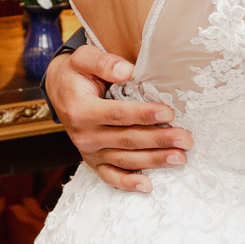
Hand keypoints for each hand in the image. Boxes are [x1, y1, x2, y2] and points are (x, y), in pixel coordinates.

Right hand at [44, 45, 188, 193]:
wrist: (59, 90)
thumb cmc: (76, 73)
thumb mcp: (83, 58)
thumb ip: (103, 62)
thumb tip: (127, 71)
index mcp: (81, 110)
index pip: (117, 114)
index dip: (143, 115)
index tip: (168, 113)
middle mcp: (84, 135)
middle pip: (127, 140)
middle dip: (159, 140)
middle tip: (185, 139)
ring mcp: (88, 151)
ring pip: (125, 159)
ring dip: (154, 160)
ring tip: (180, 157)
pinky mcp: (93, 161)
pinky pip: (110, 176)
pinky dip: (128, 183)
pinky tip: (148, 186)